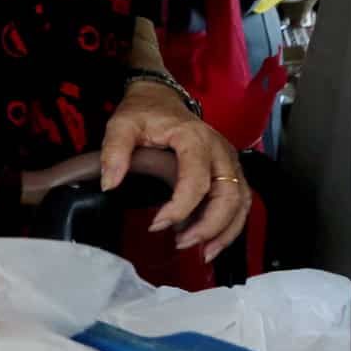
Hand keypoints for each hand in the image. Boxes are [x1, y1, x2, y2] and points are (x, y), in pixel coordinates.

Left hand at [102, 79, 249, 260]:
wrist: (161, 97)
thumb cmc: (143, 112)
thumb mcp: (121, 124)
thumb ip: (114, 151)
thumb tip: (110, 185)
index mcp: (194, 138)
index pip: (197, 180)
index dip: (181, 207)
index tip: (156, 225)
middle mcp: (220, 150)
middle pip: (229, 195)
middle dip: (210, 226)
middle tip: (184, 245)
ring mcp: (229, 160)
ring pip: (240, 202)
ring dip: (225, 231)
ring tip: (202, 252)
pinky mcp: (231, 170)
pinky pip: (239, 201)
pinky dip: (229, 225)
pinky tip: (210, 241)